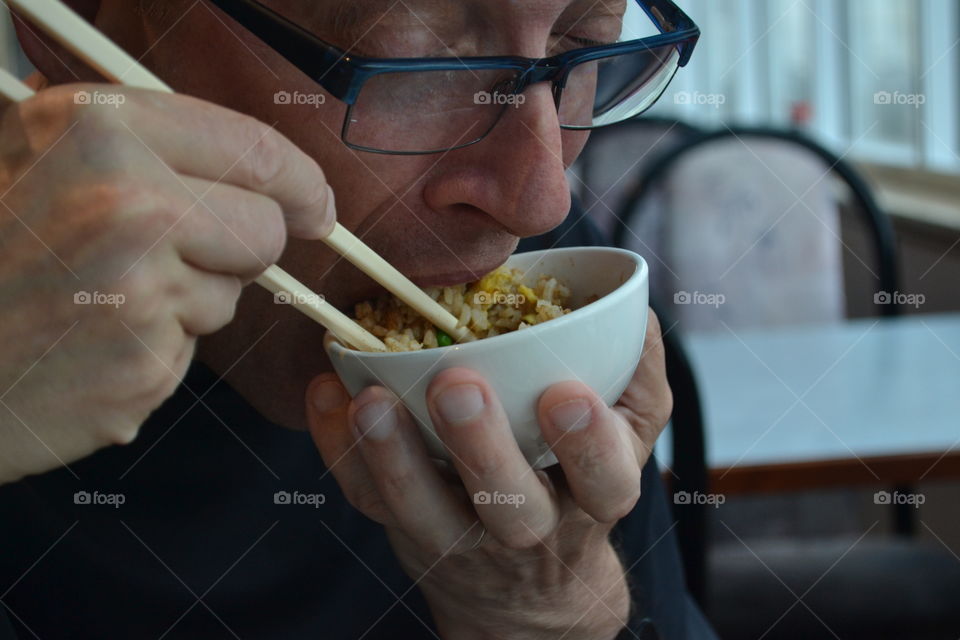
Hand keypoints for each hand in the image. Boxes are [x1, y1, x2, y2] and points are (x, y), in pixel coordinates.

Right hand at [0, 83, 335, 484]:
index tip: (317, 207)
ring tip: (104, 298)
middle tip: (177, 256)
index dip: (300, 181)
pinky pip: (192, 347)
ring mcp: (139, 288)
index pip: (254, 149)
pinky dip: (158, 347)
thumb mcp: (41, 155)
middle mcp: (127, 202)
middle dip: (241, 249)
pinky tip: (95, 340)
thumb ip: (142, 145)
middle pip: (265, 228)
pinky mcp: (145, 362)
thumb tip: (260, 166)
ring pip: (233, 293)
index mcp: (100, 130)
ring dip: (190, 302)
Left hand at [306, 310, 671, 639]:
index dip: (588, 445)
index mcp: (596, 497)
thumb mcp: (628, 441)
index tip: (565, 394)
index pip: (605, 480)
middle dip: (483, 448)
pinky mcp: (405, 531)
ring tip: (368, 400)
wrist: (529, 589)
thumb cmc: (577, 485)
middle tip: (456, 385)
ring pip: (424, 511)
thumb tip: (631, 312)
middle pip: (510, 506)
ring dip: (393, 455)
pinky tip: (324, 394)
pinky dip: (338, 449)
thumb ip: (636, 379)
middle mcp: (529, 529)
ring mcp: (460, 537)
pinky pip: (367, 499)